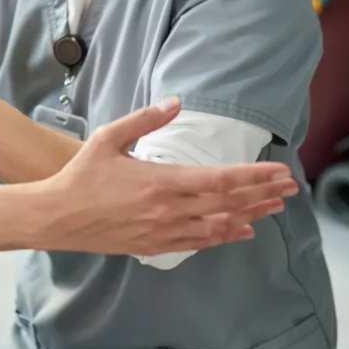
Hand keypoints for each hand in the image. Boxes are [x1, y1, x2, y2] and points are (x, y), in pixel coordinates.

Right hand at [35, 103, 298, 254]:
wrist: (58, 216)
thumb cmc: (82, 175)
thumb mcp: (109, 138)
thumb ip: (145, 118)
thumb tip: (176, 102)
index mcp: (161, 181)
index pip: (220, 179)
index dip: (254, 176)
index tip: (279, 171)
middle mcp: (169, 210)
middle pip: (228, 203)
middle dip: (262, 194)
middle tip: (290, 188)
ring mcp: (164, 232)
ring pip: (219, 226)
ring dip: (250, 216)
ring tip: (274, 208)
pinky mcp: (156, 246)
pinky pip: (200, 242)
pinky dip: (225, 236)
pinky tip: (241, 230)